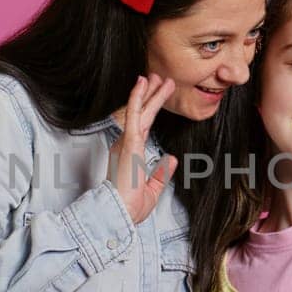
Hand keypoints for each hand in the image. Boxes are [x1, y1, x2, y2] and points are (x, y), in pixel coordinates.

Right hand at [109, 75, 178, 222]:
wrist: (120, 214)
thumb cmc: (129, 207)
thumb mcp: (152, 190)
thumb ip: (161, 173)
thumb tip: (171, 159)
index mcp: (130, 155)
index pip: (143, 127)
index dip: (150, 111)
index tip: (157, 97)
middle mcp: (126, 146)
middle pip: (142, 115)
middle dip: (152, 96)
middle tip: (161, 80)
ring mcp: (127, 143)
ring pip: (140, 112)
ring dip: (149, 93)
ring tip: (157, 77)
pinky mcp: (128, 143)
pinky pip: (134, 116)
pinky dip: (137, 99)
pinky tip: (142, 85)